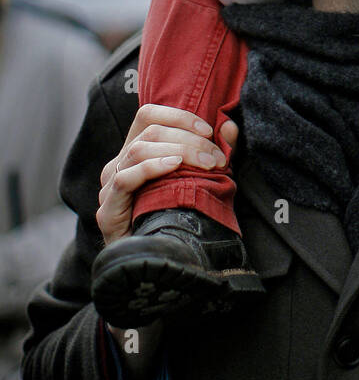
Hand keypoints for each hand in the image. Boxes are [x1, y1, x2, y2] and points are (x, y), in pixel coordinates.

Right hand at [96, 105, 236, 247]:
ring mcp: (110, 185)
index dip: (179, 116)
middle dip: (189, 139)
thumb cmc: (175, 217)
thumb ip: (212, 152)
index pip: (148, 116)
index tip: (209, 130)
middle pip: (150, 131)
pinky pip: (126, 178)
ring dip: (179, 151)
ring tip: (205, 164)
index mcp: (135, 153)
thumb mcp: (198, 179)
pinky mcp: (108, 209)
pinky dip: (153, 167)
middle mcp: (118, 164)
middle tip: (215, 157)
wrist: (152, 264)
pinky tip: (175, 167)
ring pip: (139, 149)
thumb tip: (230, 125)